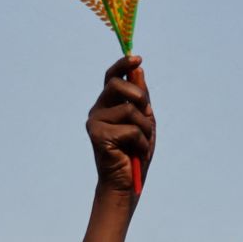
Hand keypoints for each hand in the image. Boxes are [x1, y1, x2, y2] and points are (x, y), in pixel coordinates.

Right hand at [86, 56, 155, 197]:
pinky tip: (135, 153)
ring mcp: (95, 122)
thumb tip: (139, 70)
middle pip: (117, 85)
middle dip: (138, 96)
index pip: (112, 77)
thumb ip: (141, 98)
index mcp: (108, 104)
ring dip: (145, 129)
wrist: (125, 183)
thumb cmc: (135, 152)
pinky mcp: (97, 135)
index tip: (137, 58)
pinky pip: (130, 130)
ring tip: (141, 144)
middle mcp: (98, 110)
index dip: (123, 65)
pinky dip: (141, 143)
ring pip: (130, 110)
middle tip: (147, 112)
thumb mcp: (144, 121)